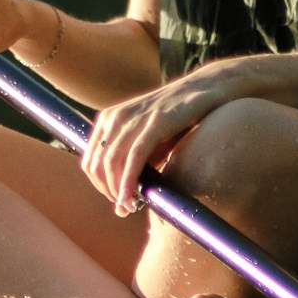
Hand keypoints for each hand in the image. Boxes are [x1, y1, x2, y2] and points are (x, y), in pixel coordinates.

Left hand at [80, 64, 236, 213]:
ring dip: (118, 191)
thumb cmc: (178, 120)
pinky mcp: (155, 123)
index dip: (100, 187)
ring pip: (112, 164)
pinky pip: (134, 158)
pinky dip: (129, 182)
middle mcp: (115, 117)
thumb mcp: (149, 141)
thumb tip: (123, 204)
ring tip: (131, 207)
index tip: (118, 201)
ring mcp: (134, 118)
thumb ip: (135, 166)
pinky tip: (132, 198)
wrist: (206, 89)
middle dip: (108, 192)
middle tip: (127, 208)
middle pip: (97, 165)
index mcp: (108, 119)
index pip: (90, 161)